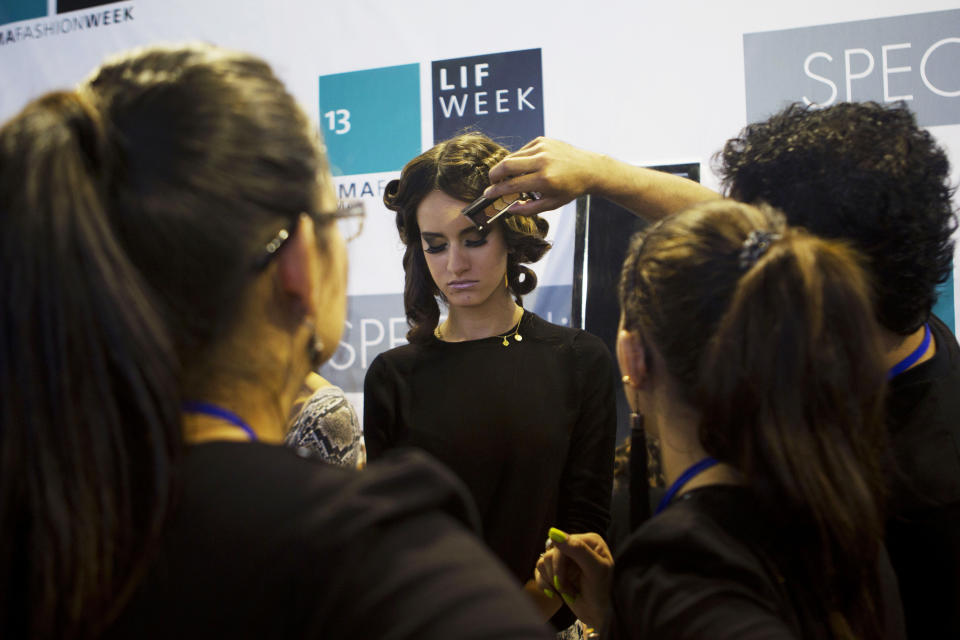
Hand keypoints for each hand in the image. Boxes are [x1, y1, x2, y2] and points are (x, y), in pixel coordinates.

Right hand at [485, 137, 607, 215]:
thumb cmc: (571, 188)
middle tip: (492, 183)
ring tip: (507, 177)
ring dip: (505, 168)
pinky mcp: (542, 140)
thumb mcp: (551, 204)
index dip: (496, 190)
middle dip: (494, 175)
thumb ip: (528, 209)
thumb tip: (509, 208)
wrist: (589, 169)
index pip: (512, 185)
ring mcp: (542, 148)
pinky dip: (518, 159)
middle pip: (506, 165)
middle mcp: (542, 161)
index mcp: (544, 180)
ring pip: (512, 156)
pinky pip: (522, 150)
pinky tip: (524, 167)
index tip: (488, 194)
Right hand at [534, 528, 612, 628]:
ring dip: (553, 581)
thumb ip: (577, 549)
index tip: (562, 581)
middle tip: (567, 589)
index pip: (562, 542)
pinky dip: (544, 584)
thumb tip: (553, 533)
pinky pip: (538, 570)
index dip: (559, 563)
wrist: (595, 614)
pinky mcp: (555, 569)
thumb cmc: (600, 592)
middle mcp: (575, 546)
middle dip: (557, 575)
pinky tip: (555, 592)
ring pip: (542, 561)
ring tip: (567, 590)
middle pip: (550, 553)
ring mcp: (564, 558)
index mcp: (588, 540)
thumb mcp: (596, 570)